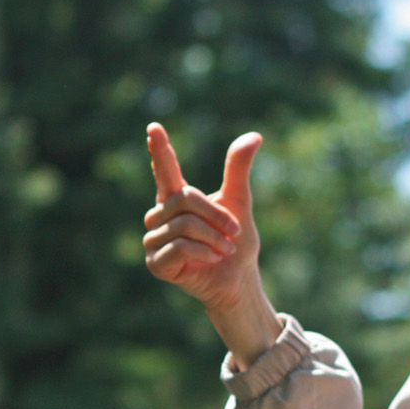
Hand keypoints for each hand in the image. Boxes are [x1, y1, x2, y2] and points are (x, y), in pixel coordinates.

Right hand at [143, 124, 280, 363]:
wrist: (238, 280)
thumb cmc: (235, 243)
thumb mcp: (239, 202)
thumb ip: (238, 169)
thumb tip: (255, 136)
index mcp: (177, 199)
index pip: (165, 170)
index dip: (160, 151)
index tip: (154, 128)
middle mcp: (160, 217)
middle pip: (185, 198)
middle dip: (216, 215)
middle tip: (234, 232)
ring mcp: (154, 240)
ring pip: (184, 224)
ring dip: (213, 237)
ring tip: (223, 250)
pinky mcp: (156, 264)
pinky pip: (180, 246)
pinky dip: (203, 252)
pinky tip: (210, 259)